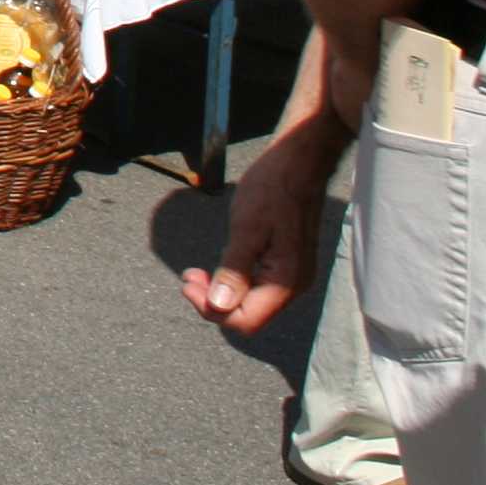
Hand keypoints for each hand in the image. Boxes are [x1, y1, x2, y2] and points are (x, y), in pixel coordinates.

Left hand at [178, 111, 349, 333]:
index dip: (212, 309)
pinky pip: (256, 287)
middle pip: (248, 316)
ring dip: (220, 292)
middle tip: (188, 277)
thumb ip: (234, 270)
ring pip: (251, 303)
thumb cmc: (273, 189)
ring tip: (195, 272)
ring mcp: (291, 277)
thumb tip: (218, 306)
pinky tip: (218, 265)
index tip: (187, 284)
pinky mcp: (285, 266)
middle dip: (213, 302)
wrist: (298, 163)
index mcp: (286, 282)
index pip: (245, 321)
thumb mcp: (247, 227)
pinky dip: (233, 282)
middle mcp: (293, 287)